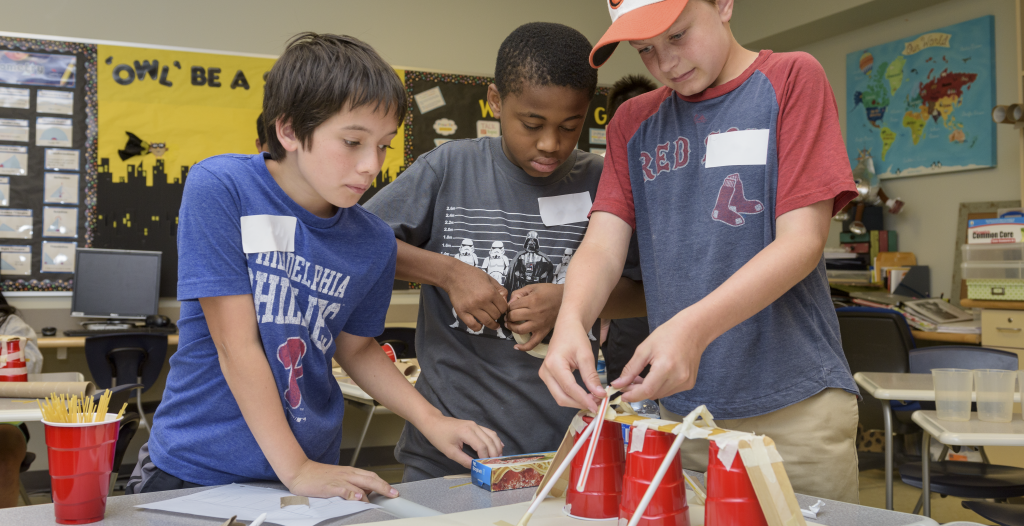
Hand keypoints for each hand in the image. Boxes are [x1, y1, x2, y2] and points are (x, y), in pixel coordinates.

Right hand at [283, 459, 398, 500]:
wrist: (300, 471)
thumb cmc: (318, 476)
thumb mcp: (338, 478)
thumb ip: (351, 485)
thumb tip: (365, 492)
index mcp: (350, 472)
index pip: (370, 476)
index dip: (383, 483)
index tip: (393, 491)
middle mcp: (347, 474)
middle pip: (370, 479)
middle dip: (384, 486)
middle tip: (394, 494)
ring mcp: (339, 479)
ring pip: (360, 484)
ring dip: (373, 490)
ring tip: (384, 496)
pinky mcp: (330, 486)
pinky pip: (344, 489)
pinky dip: (353, 493)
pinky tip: (359, 497)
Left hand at [418, 415, 503, 467]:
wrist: (434, 423)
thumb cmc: (439, 437)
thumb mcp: (450, 452)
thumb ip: (464, 460)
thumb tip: (475, 467)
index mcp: (466, 432)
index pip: (482, 447)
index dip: (485, 457)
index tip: (486, 466)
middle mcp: (474, 426)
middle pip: (490, 441)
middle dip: (494, 453)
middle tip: (496, 464)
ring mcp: (475, 425)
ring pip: (492, 435)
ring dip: (497, 446)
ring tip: (499, 458)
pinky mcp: (475, 425)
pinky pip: (489, 432)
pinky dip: (494, 440)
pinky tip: (499, 447)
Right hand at [444, 263, 507, 330]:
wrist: (453, 275)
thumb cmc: (472, 275)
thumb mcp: (489, 278)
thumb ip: (500, 289)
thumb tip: (505, 301)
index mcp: (490, 292)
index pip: (503, 308)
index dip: (503, 309)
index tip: (500, 309)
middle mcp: (482, 301)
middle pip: (496, 316)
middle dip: (497, 315)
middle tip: (494, 313)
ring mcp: (471, 308)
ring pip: (487, 322)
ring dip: (491, 324)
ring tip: (492, 324)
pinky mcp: (462, 312)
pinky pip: (473, 325)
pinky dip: (478, 327)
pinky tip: (480, 324)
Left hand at [505, 284, 562, 350]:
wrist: (565, 299)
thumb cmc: (549, 292)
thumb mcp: (533, 287)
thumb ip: (518, 293)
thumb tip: (509, 304)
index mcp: (532, 300)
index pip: (512, 306)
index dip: (508, 306)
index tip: (510, 306)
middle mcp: (535, 313)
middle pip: (514, 317)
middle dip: (508, 315)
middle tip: (509, 314)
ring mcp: (540, 324)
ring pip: (519, 330)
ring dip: (511, 327)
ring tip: (510, 324)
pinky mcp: (544, 332)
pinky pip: (533, 343)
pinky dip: (524, 347)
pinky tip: (516, 347)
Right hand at [539, 321, 603, 412]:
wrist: (566, 328)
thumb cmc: (575, 338)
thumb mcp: (586, 355)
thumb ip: (591, 376)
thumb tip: (599, 394)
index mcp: (554, 364)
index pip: (569, 388)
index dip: (583, 399)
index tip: (597, 406)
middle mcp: (545, 372)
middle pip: (561, 397)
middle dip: (579, 404)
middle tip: (597, 404)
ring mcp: (545, 376)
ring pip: (560, 397)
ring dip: (576, 402)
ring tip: (593, 400)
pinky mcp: (548, 378)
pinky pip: (559, 393)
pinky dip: (572, 397)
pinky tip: (584, 396)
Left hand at [612, 310, 706, 402]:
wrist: (693, 330)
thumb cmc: (668, 334)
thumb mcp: (644, 349)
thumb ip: (631, 369)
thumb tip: (618, 384)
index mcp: (666, 367)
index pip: (646, 390)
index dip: (632, 395)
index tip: (622, 394)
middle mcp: (678, 378)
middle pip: (653, 394)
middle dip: (637, 392)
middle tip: (627, 383)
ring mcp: (686, 382)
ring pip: (660, 394)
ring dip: (648, 390)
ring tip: (640, 379)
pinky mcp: (689, 384)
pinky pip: (669, 391)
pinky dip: (659, 388)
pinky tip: (654, 378)